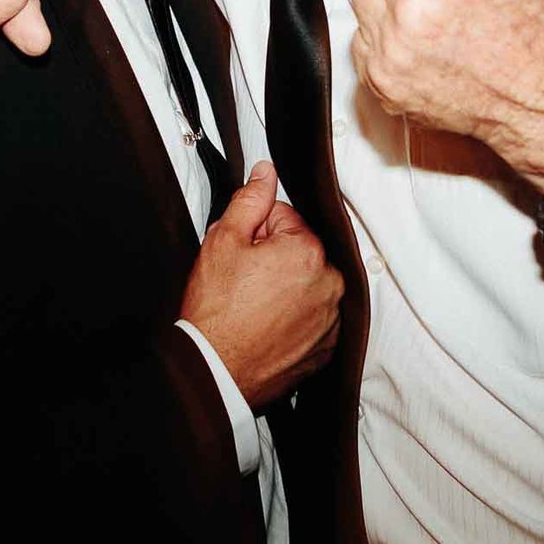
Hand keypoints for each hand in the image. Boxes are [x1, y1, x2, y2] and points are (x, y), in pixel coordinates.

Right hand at [179, 162, 345, 408]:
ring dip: (284, 287)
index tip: (242, 253)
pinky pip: (312, 318)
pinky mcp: (325, 348)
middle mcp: (330, 285)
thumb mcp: (224, 240)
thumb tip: (265, 173)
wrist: (213, 370)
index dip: (256, 232)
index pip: (285, 218)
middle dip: (273, 257)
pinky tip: (265, 323)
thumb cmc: (216, 314)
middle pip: (300, 251)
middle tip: (242, 279)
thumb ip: (250, 199)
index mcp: (309, 252)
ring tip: (252, 304)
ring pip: (306, 284)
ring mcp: (330, 320)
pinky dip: (293, 317)